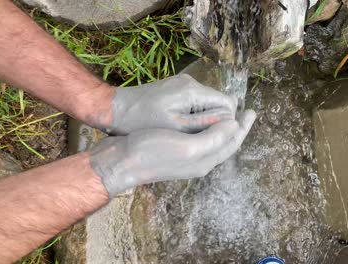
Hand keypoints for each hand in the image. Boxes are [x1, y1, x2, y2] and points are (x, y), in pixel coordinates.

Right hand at [90, 110, 255, 196]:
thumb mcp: (187, 146)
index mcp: (204, 161)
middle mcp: (198, 161)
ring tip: (229, 114)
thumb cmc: (152, 152)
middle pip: (224, 143)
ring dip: (222, 126)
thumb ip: (214, 139)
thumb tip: (234, 126)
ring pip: (212, 140)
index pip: (231, 144)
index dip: (243, 128)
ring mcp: (184, 156)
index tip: (252, 111)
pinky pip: (199, 136)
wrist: (120, 160)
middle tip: (246, 112)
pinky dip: (207, 126)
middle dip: (236, 128)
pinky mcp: (172, 149)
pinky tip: (203, 119)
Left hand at [104, 74, 235, 134]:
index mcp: (194, 91)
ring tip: (186, 133)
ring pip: (207, 103)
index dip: (226, 123)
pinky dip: (192, 114)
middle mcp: (192, 82)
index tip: (211, 137)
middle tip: (198, 138)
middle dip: (214, 121)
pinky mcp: (175, 87)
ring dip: (202, 118)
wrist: (115, 109)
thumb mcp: (176, 127)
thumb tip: (231, 121)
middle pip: (218, 102)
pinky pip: (194, 101)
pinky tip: (178, 125)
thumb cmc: (143, 121)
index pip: (228, 104)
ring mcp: (183, 83)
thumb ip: (204, 122)